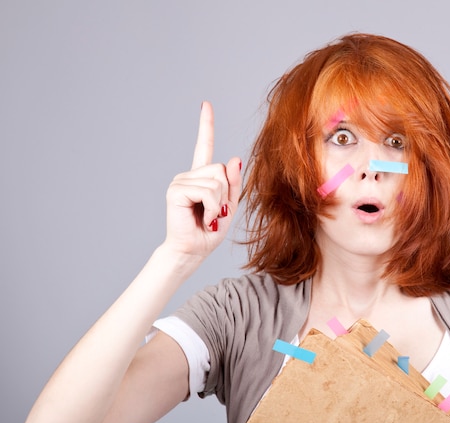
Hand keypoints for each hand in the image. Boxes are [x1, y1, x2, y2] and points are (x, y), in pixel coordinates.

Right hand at [163, 102, 241, 257]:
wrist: (193, 250)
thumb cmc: (210, 231)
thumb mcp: (230, 205)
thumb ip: (233, 183)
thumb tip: (233, 158)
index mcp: (201, 177)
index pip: (204, 146)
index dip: (206, 125)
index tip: (206, 104)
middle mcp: (189, 175)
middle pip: (220, 169)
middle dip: (226, 193)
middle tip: (215, 212)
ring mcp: (180, 181)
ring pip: (216, 181)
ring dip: (220, 204)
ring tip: (209, 217)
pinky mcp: (175, 191)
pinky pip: (207, 191)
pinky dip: (213, 207)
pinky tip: (204, 218)